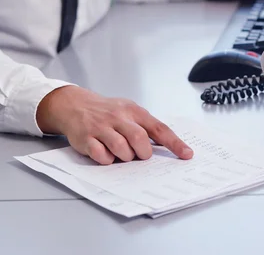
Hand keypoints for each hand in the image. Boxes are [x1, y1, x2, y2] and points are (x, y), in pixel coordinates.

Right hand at [36, 86, 193, 164]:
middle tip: (139, 155)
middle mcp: (119, 117)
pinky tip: (104, 153)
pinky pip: (101, 156)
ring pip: (121, 149)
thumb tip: (166, 146)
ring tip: (120, 153)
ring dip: (124, 157)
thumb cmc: (107, 111)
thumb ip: (145, 126)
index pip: (159, 128)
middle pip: (139, 139)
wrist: (76, 105)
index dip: (174, 143)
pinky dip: (106, 160)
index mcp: (133, 111)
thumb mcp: (128, 112)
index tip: (187, 154)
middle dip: (143, 153)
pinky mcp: (87, 138)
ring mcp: (102, 127)